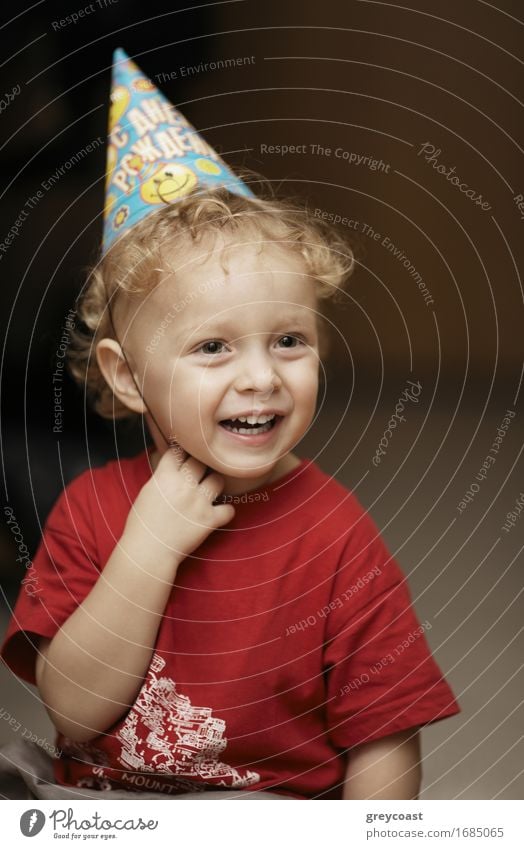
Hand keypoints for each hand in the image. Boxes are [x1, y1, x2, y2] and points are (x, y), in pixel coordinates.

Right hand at [123, 443, 234, 565]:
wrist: (147, 553)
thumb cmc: (141, 525)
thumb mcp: (146, 493)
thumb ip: (162, 477)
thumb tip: (173, 467)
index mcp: (164, 477)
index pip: (178, 451)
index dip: (182, 453)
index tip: (184, 458)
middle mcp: (183, 485)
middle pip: (200, 462)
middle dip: (199, 466)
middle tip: (198, 474)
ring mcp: (198, 502)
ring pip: (218, 480)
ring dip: (214, 485)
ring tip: (209, 492)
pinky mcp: (209, 520)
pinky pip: (229, 509)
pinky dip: (225, 512)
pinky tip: (218, 513)